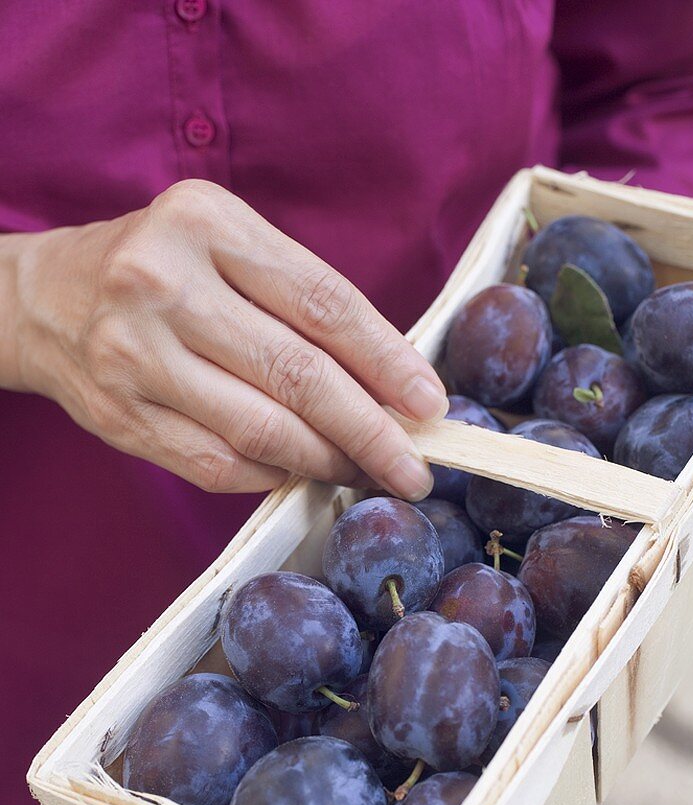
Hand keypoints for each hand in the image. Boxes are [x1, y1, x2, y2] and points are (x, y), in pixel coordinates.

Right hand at [5, 180, 446, 497]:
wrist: (45, 299)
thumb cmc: (160, 268)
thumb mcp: (225, 244)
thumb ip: (299, 297)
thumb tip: (390, 379)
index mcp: (206, 222)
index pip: (322, 301)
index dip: (387, 360)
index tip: (429, 403)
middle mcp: (163, 284)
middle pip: (297, 374)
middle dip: (371, 430)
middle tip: (414, 465)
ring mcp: (135, 355)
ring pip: (261, 430)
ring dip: (328, 461)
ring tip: (367, 472)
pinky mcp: (119, 416)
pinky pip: (218, 465)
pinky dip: (274, 476)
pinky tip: (303, 473)